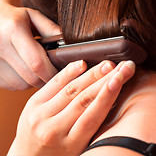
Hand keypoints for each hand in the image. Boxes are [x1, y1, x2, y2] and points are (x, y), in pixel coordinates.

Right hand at [0, 2, 59, 89]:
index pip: (37, 62)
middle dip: (46, 79)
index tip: (63, 73)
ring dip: (34, 81)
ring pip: (22, 85)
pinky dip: (22, 82)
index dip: (52, 72)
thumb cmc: (15, 17)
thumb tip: (69, 44)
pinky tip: (24, 69)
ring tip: (37, 68)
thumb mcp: (33, 16)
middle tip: (53, 71)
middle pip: (30, 77)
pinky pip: (12, 86)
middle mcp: (0, 47)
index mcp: (13, 30)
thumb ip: (51, 29)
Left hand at [7, 60, 134, 155]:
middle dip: (104, 80)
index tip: (119, 79)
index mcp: (69, 145)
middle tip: (120, 67)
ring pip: (71, 89)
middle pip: (83, 99)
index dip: (107, 95)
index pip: (92, 116)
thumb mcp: (78, 146)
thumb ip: (90, 125)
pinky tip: (81, 64)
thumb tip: (109, 99)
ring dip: (91, 75)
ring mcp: (40, 115)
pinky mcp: (32, 103)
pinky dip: (69, 72)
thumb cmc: (57, 154)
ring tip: (106, 66)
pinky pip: (53, 83)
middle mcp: (53, 129)